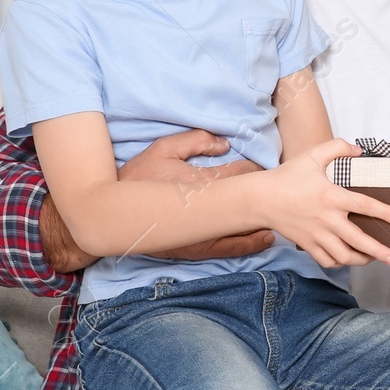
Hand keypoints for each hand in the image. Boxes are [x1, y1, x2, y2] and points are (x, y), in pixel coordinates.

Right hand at [119, 129, 274, 261]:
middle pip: (250, 201)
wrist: (111, 216)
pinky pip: (232, 248)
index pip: (244, 174)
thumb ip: (195, 140)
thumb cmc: (136, 178)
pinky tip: (266, 237)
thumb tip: (225, 144)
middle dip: (265, 193)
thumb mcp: (162, 150)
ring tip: (278, 212)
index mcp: (202, 181)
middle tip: (277, 187)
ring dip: (262, 218)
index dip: (258, 170)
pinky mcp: (199, 249)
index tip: (267, 167)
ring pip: (246, 226)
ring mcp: (204, 233)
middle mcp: (207, 211)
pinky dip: (252, 242)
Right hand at [258, 139, 389, 268]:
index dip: (384, 213)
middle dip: (379, 252)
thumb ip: (337, 147)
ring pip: (343, 256)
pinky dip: (339, 263)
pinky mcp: (307, 244)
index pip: (364, 205)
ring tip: (374, 259)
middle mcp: (326, 219)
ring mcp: (316, 235)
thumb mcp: (313, 155)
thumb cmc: (288, 176)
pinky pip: (327, 260)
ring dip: (361, 260)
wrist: (261, 198)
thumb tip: (359, 150)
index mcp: (331, 196)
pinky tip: (349, 258)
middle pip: (358, 240)